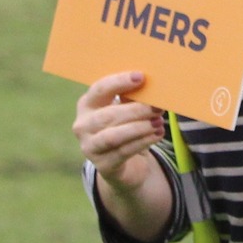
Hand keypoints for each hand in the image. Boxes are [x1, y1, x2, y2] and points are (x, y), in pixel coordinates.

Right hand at [74, 71, 174, 242]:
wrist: (123, 164)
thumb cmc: (125, 128)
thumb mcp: (126, 110)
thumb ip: (133, 97)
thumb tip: (153, 84)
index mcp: (87, 104)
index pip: (99, 89)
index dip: (119, 82)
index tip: (141, 77)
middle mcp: (83, 125)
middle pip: (109, 114)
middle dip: (136, 110)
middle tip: (158, 107)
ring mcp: (90, 146)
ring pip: (114, 135)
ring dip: (140, 128)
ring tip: (159, 122)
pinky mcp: (102, 165)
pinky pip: (123, 152)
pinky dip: (143, 142)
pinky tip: (157, 134)